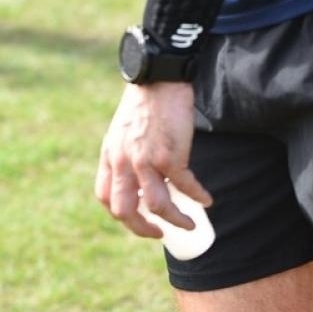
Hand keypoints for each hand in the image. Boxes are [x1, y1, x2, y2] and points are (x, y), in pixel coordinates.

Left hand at [94, 82, 212, 239]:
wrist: (158, 78)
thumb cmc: (144, 104)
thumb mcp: (123, 132)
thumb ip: (126, 157)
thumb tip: (140, 182)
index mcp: (110, 156)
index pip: (106, 197)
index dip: (121, 214)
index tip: (138, 218)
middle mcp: (123, 161)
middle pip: (125, 210)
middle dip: (143, 229)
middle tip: (160, 233)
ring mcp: (145, 160)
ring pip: (158, 205)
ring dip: (176, 220)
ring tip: (190, 224)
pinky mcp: (170, 155)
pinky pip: (185, 186)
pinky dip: (197, 196)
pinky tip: (206, 200)